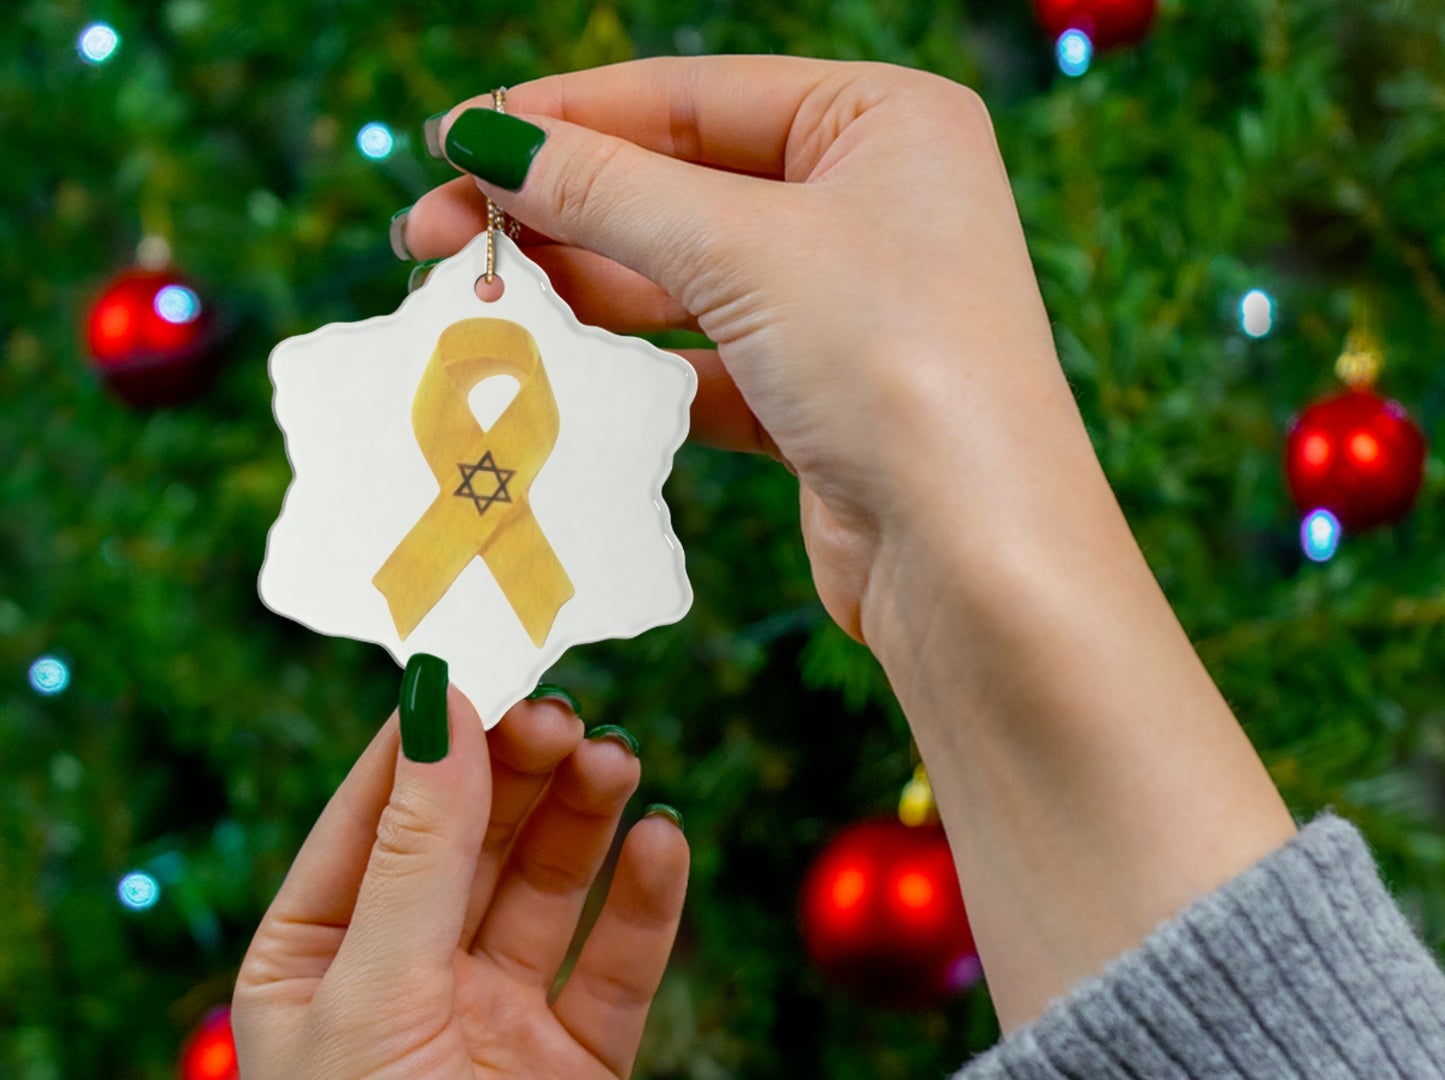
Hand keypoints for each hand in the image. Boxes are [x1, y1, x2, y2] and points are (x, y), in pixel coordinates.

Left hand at [233, 687, 687, 1079]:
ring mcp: (497, 1022)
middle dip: (518, 770)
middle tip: (570, 714)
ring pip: (548, 886)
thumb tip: (440, 704)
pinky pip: (617, 962)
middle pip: (473, 837)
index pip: (377, 811)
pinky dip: (643, 901)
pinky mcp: (580, 1067)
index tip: (489, 655)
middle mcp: (408, 980)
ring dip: (583, 819)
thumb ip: (419, 851)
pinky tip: (664, 844)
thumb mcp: (375, 999)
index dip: (432, 734)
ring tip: (619, 760)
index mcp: (319, 959)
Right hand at [402, 57, 1094, 644]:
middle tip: (432, 237)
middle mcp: (871, 204)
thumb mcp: (743, 249)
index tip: (452, 141)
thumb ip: (608, 190)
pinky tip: (558, 371)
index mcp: (883, 121)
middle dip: (556, 211)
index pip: (691, 97)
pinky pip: (705, 363)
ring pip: (685, 281)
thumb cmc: (894, 365)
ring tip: (475, 302)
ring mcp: (846, 308)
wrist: (973, 558)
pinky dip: (634, 369)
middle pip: (678, 188)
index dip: (563, 117)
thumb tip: (485, 141)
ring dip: (582, 291)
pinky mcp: (820, 402)